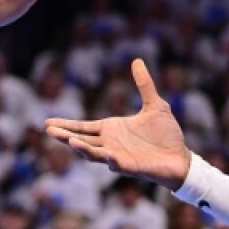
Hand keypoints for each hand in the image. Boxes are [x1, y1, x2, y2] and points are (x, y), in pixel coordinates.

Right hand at [46, 59, 191, 190]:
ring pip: (95, 154)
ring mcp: (119, 156)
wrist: (181, 157)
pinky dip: (112, 160)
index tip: (48, 123)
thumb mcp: (155, 105)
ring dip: (82, 149)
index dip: (67, 125)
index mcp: (112, 129)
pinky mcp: (131, 167)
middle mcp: (111, 144)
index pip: (84, 127)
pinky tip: (108, 155)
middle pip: (82, 140)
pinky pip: (118, 164)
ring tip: (70, 142)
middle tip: (48, 130)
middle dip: (65, 136)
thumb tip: (137, 60)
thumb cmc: (167, 134)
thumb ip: (144, 84)